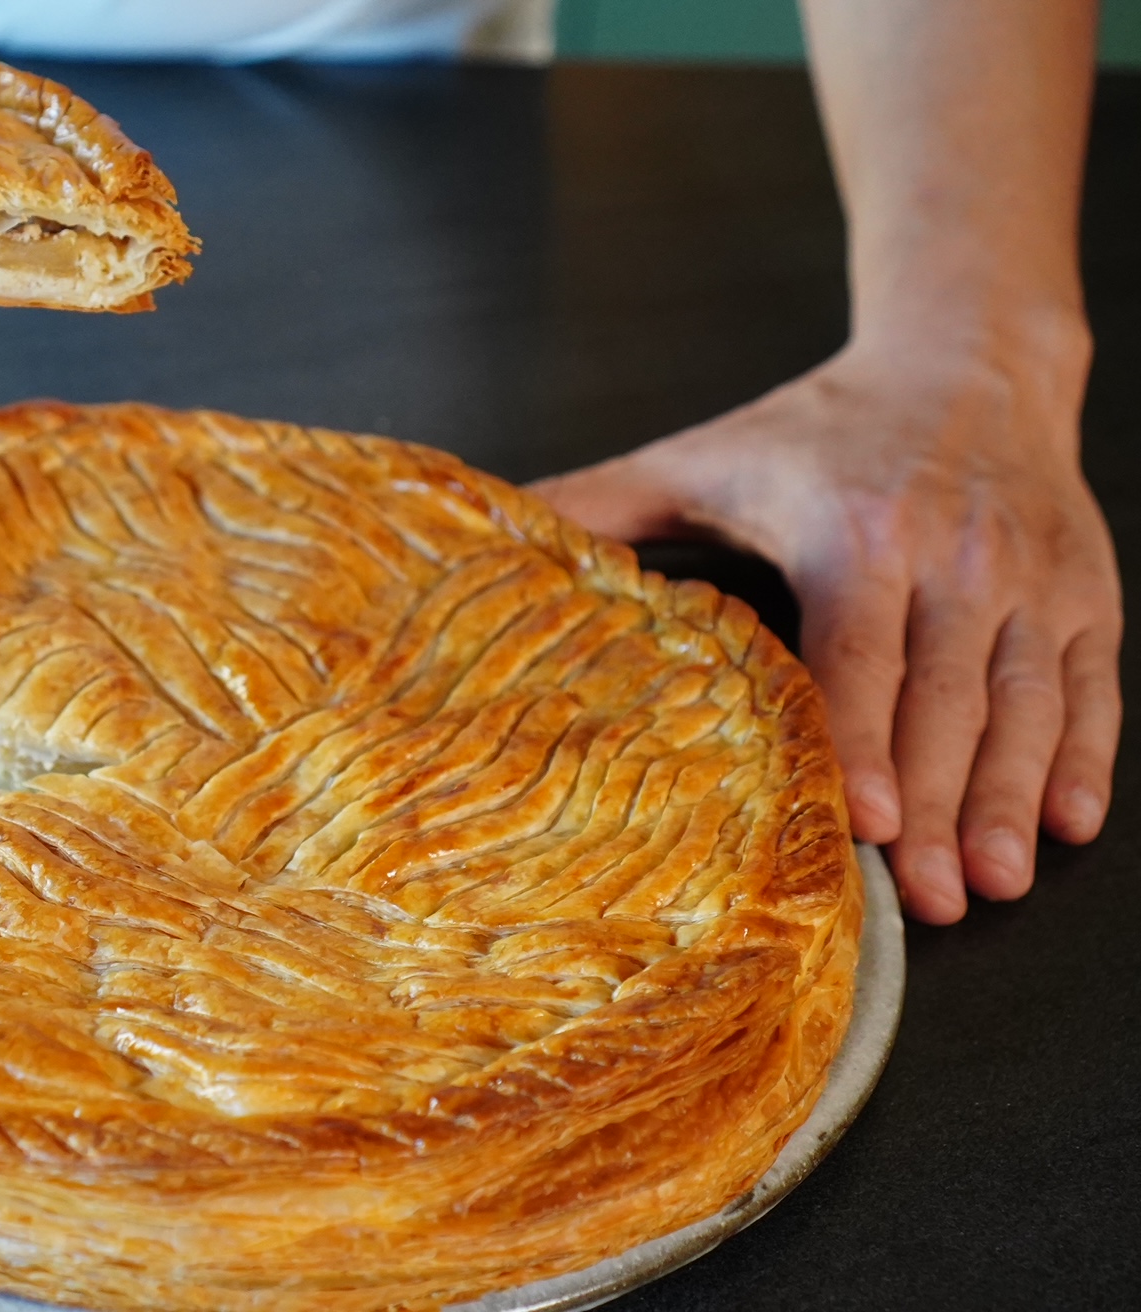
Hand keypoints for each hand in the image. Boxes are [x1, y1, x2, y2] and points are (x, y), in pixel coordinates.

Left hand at [530, 329, 1120, 922]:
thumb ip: (599, 505)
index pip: (860, 655)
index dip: (863, 741)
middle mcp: (953, 555)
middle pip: (946, 702)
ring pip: (1026, 702)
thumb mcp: (700, 458)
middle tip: (925, 901)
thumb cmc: (818, 429)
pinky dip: (1087, 755)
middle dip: (935, 808)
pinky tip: (1070, 821)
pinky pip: (1094, 682)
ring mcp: (1030, 575)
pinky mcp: (1086, 588)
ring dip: (1011, 799)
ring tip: (990, 883)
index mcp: (852, 532)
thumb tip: (495, 536)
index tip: (860, 822)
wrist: (967, 356)